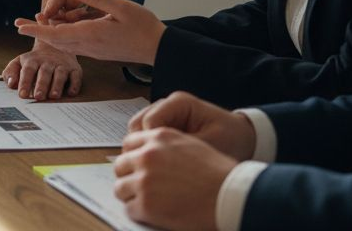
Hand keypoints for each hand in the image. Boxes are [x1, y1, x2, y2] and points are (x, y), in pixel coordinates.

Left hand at [1, 41, 81, 100]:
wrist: (54, 46)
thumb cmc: (34, 60)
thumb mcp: (19, 62)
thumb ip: (11, 72)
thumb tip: (10, 84)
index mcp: (32, 60)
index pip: (28, 71)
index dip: (25, 82)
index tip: (22, 94)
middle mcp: (48, 62)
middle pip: (44, 72)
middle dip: (41, 85)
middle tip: (38, 97)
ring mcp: (62, 64)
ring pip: (60, 74)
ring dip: (57, 85)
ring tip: (53, 96)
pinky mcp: (74, 69)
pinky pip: (76, 76)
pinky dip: (74, 84)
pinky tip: (71, 93)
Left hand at [12, 0, 164, 64]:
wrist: (158, 48)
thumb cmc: (143, 26)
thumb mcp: (121, 7)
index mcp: (90, 34)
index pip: (56, 33)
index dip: (36, 29)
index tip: (19, 27)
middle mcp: (88, 45)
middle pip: (55, 40)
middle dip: (37, 32)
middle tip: (19, 24)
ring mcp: (93, 50)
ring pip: (64, 44)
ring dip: (49, 34)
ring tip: (37, 24)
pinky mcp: (98, 51)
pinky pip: (74, 45)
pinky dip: (62, 38)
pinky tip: (60, 30)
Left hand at [114, 127, 235, 230]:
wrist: (230, 196)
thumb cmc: (218, 173)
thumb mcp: (192, 145)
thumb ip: (166, 146)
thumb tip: (146, 155)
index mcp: (159, 137)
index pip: (129, 143)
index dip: (132, 157)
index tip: (136, 167)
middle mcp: (148, 156)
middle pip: (120, 165)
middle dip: (128, 176)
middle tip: (140, 187)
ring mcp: (144, 180)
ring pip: (120, 188)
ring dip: (131, 195)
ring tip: (147, 201)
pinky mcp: (145, 204)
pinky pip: (130, 209)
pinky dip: (139, 213)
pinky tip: (154, 213)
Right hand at [127, 91, 255, 161]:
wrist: (243, 137)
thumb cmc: (231, 140)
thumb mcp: (210, 146)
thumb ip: (184, 151)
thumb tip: (158, 164)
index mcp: (179, 103)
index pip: (149, 122)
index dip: (150, 146)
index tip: (161, 167)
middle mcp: (167, 104)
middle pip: (138, 125)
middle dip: (143, 148)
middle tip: (156, 170)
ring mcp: (163, 113)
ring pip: (137, 131)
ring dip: (145, 150)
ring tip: (160, 169)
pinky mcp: (163, 124)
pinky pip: (146, 137)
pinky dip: (150, 151)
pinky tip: (163, 165)